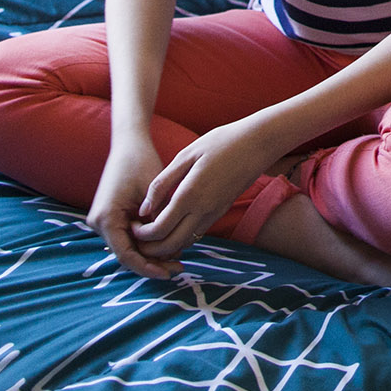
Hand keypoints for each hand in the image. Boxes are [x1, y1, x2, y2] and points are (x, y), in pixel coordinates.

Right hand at [89, 134, 175, 280]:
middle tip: (178, 269)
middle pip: (126, 254)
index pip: (126, 254)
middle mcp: (99, 223)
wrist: (129, 144)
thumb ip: (159, 221)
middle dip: (151, 263)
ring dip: (150, 255)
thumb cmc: (141, 162)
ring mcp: (103, 220)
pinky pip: (128, 237)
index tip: (168, 273)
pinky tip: (168, 245)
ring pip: (128, 247)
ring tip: (176, 260)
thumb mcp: (154, 194)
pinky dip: (146, 243)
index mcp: (106, 218)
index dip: (147, 267)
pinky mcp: (111, 217)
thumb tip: (172, 248)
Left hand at [129, 118, 287, 263]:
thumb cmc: (220, 142)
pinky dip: (180, 237)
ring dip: (165, 245)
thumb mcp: (186, 155)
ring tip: (151, 232)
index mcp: (190, 195)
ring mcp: (214, 214)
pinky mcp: (220, 212)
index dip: (141, 235)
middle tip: (137, 237)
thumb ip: (162, 183)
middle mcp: (203, 210)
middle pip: (170, 245)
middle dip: (150, 248)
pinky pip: (196, 233)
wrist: (258, 143)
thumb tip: (143, 210)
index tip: (131, 226)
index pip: (159, 230)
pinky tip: (171, 224)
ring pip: (184, 243)